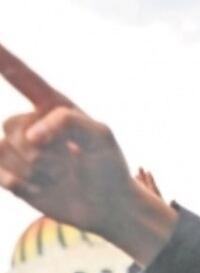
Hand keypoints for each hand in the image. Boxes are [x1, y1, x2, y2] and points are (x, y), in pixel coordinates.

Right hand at [0, 44, 168, 245]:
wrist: (109, 205)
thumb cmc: (107, 166)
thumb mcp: (99, 135)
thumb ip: (66, 120)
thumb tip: (30, 136)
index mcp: (54, 107)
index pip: (23, 78)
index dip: (3, 60)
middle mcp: (33, 124)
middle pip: (14, 125)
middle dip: (44, 149)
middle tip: (71, 161)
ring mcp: (20, 150)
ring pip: (6, 148)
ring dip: (38, 168)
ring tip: (61, 176)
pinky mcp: (13, 175)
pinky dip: (19, 181)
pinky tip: (40, 188)